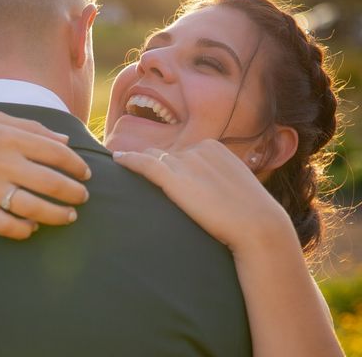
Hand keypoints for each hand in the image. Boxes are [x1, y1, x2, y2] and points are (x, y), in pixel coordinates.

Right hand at [0, 112, 90, 239]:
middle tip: (83, 197)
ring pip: (34, 208)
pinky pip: (5, 226)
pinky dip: (24, 230)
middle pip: (52, 183)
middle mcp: (2, 162)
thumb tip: (66, 141)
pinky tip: (33, 227)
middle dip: (75, 193)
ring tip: (69, 216)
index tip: (85, 174)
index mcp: (10, 137)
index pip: (57, 153)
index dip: (77, 165)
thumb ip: (32, 128)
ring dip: (58, 215)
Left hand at [112, 139, 290, 252]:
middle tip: (138, 176)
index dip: (171, 165)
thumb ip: (216, 180)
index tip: (161, 175)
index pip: (182, 152)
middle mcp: (197, 149)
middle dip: (155, 165)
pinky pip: (144, 163)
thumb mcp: (235, 187)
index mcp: (213, 148)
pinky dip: (128, 160)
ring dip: (140, 164)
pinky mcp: (173, 177)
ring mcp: (185, 162)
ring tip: (123, 169)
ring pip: (153, 158)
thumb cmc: (250, 216)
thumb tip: (205, 189)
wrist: (258, 227)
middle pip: (166, 154)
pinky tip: (117, 160)